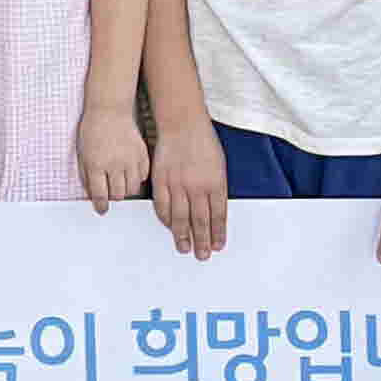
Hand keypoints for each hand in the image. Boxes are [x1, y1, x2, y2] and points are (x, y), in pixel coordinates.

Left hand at [73, 100, 149, 211]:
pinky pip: (143, 175)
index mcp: (96, 165)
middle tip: (112, 195)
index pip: (100, 195)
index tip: (102, 210)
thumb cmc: (92, 131)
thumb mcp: (82, 154)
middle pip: (119, 194)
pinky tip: (131, 173)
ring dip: (126, 190)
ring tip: (121, 185)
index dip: (101, 206)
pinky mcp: (141, 154)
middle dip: (114, 198)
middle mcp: (114, 164)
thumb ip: (87, 176)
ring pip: (133, 188)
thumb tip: (93, 196)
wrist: (108, 110)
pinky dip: (138, 178)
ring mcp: (130, 159)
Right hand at [148, 121, 229, 262]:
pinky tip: (169, 227)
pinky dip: (166, 219)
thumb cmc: (203, 142)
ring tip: (184, 248)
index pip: (218, 215)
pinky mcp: (161, 181)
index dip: (217, 233)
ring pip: (180, 218)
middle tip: (202, 255)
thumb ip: (217, 189)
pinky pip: (162, 206)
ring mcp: (177, 184)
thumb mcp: (219, 166)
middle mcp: (197, 187)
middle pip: (200, 221)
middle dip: (202, 241)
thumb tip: (215, 212)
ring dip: (183, 236)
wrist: (182, 124)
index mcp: (215, 183)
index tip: (218, 246)